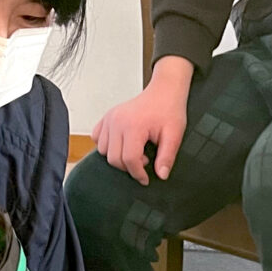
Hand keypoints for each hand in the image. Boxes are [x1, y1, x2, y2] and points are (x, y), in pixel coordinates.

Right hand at [92, 56, 192, 183]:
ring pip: (103, 151)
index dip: (138, 173)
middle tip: (145, 160)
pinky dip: (107, 146)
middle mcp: (117, 121)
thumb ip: (167, 157)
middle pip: (114, 158)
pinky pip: (97, 138)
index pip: (129, 159)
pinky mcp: (106, 118)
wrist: (164, 92)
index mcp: (133, 126)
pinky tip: (123, 144)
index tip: (146, 178)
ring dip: (118, 157)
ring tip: (135, 151)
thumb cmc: (169, 110)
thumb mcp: (174, 135)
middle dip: (129, 166)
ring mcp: (109, 119)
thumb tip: (161, 175)